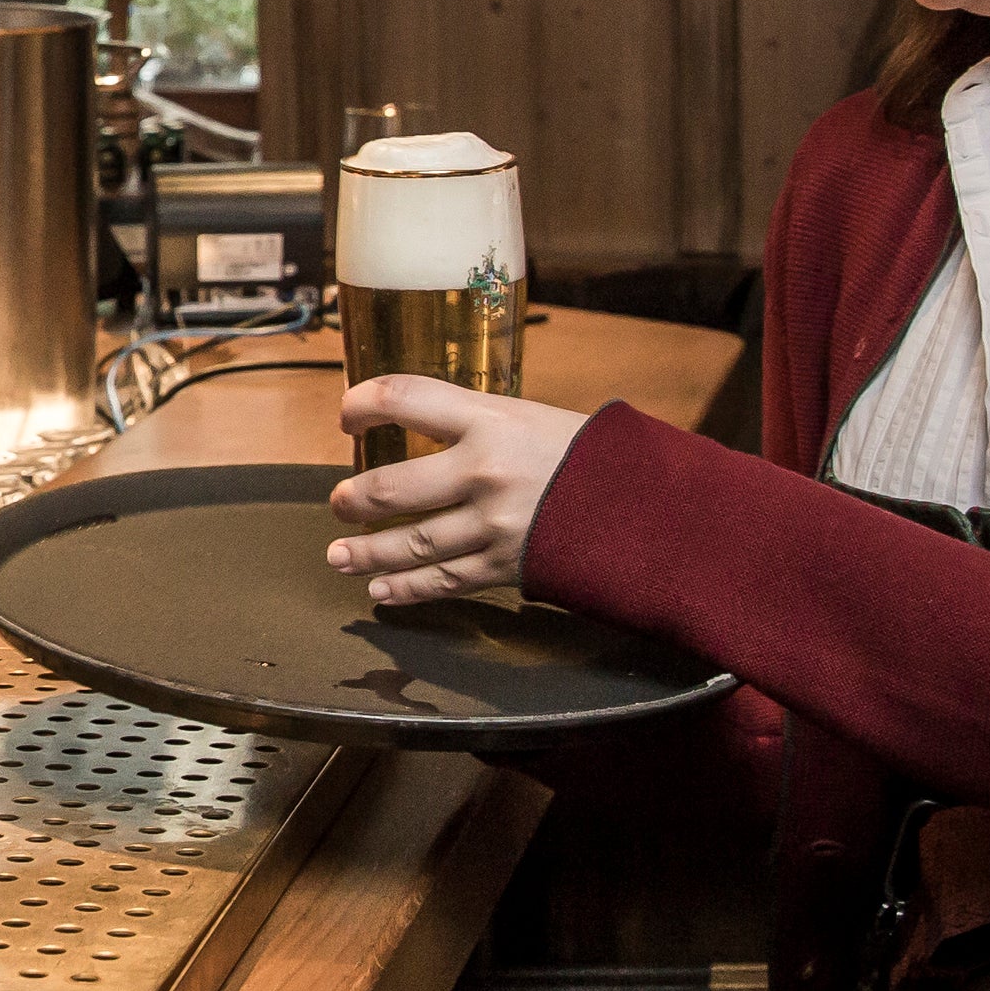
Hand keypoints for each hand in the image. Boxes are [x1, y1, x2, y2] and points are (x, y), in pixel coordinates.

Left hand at [323, 379, 591, 607]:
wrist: (651, 504)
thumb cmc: (587, 455)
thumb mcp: (530, 418)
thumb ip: (475, 426)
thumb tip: (422, 430)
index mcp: (491, 419)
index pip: (405, 398)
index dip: (363, 404)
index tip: (347, 417)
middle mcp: (486, 470)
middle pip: (394, 487)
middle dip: (354, 498)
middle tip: (338, 504)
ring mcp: (495, 523)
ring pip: (412, 543)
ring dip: (368, 553)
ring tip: (339, 557)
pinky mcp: (507, 565)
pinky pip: (444, 581)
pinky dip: (408, 589)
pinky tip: (382, 592)